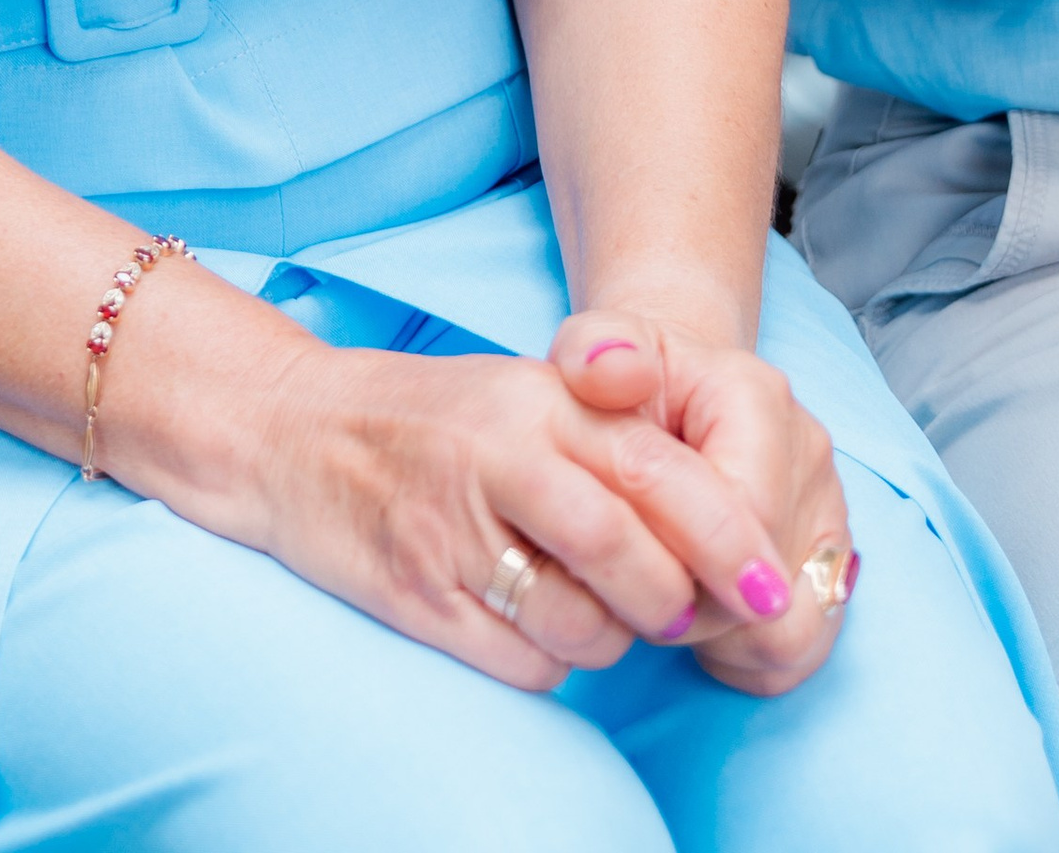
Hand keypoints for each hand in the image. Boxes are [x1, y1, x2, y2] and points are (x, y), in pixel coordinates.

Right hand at [237, 319, 841, 700]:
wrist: (290, 432)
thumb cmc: (428, 419)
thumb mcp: (524, 397)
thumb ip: (610, 443)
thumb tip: (715, 523)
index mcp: (540, 400)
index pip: (662, 476)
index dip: (727, 540)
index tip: (767, 586)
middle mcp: (501, 457)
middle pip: (630, 556)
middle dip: (675, 603)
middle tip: (683, 615)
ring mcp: (454, 530)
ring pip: (584, 624)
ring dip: (608, 638)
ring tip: (588, 609)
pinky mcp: (419, 595)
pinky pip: (525, 662)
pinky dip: (547, 661)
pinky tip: (527, 621)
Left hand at [549, 307, 849, 692]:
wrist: (671, 393)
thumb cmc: (626, 383)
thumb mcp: (592, 350)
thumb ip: (592, 352)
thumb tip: (609, 372)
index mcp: (755, 396)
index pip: (739, 515)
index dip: (677, 561)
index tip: (628, 564)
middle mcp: (808, 452)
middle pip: (762, 583)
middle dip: (691, 604)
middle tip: (633, 587)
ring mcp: (829, 510)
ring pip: (791, 629)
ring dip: (723, 638)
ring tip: (669, 605)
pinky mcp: (832, 561)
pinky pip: (803, 647)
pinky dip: (748, 655)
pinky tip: (701, 624)